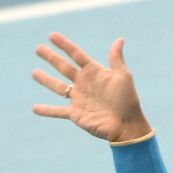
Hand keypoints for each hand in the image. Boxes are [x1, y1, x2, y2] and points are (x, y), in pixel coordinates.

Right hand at [32, 33, 150, 142]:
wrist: (127, 125)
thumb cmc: (128, 101)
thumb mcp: (123, 76)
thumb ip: (116, 58)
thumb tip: (120, 40)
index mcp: (94, 73)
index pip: (76, 55)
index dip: (65, 45)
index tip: (52, 36)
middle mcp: (84, 84)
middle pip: (64, 67)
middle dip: (51, 58)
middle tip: (38, 49)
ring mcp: (79, 99)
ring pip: (58, 87)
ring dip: (45, 80)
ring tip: (34, 73)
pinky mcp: (76, 114)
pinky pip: (58, 111)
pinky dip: (46, 110)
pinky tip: (35, 109)